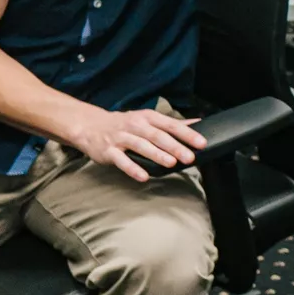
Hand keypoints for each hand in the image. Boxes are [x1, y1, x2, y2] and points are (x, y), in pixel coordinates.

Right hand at [70, 105, 207, 183]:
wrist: (91, 126)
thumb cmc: (126, 124)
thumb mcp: (148, 119)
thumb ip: (171, 124)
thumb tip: (197, 123)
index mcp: (148, 118)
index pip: (171, 125)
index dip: (187, 134)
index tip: (201, 143)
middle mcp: (136, 126)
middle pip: (158, 136)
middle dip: (175, 147)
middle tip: (190, 157)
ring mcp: (121, 138)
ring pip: (142, 146)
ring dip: (157, 155)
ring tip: (172, 163)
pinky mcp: (109, 151)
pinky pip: (122, 160)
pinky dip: (133, 168)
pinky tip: (144, 176)